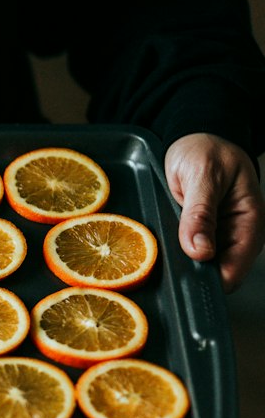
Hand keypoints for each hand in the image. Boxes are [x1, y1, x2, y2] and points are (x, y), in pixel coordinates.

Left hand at [164, 132, 264, 293]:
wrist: (194, 136)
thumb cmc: (206, 148)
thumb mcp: (202, 175)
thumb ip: (200, 214)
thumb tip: (200, 251)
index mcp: (249, 221)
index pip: (235, 268)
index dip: (212, 280)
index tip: (187, 281)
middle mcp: (237, 234)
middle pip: (218, 273)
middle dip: (194, 272)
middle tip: (171, 259)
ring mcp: (219, 236)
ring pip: (202, 267)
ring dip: (184, 263)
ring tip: (168, 246)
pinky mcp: (202, 235)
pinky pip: (190, 254)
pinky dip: (178, 252)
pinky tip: (166, 244)